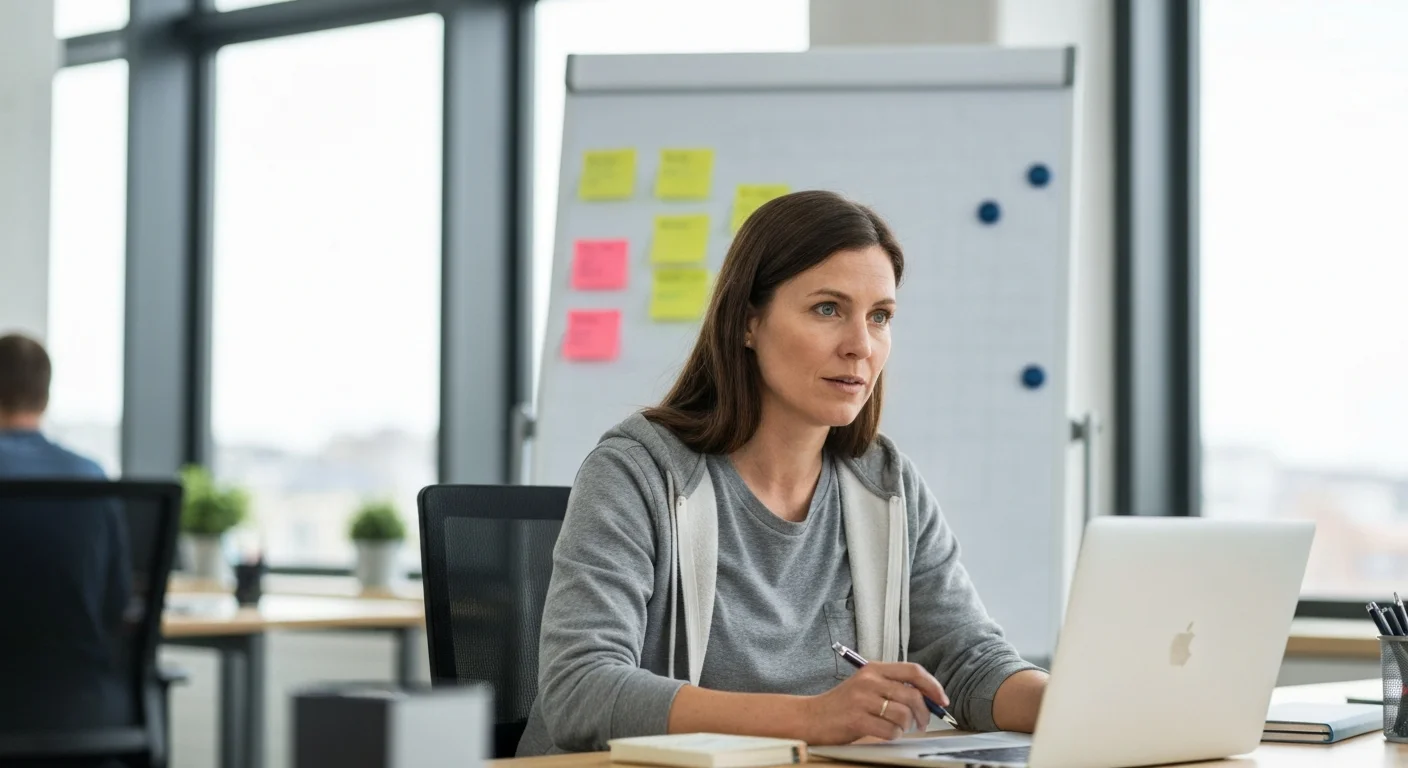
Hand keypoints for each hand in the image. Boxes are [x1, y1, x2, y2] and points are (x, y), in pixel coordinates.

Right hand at [798, 662, 949, 744]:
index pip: (913, 671)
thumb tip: (927, 698)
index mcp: (874, 669)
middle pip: (913, 695)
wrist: (811, 717)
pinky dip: (893, 736)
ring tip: (897, 729)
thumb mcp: (866, 686)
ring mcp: (862, 699)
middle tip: (921, 724)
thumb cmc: (842, 704)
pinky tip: (886, 734)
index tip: (942, 700)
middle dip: (924, 713)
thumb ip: (891, 686)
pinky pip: (890, 731)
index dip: (933, 686)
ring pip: (903, 714)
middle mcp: (869, 680)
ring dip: (906, 727)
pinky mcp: (857, 719)